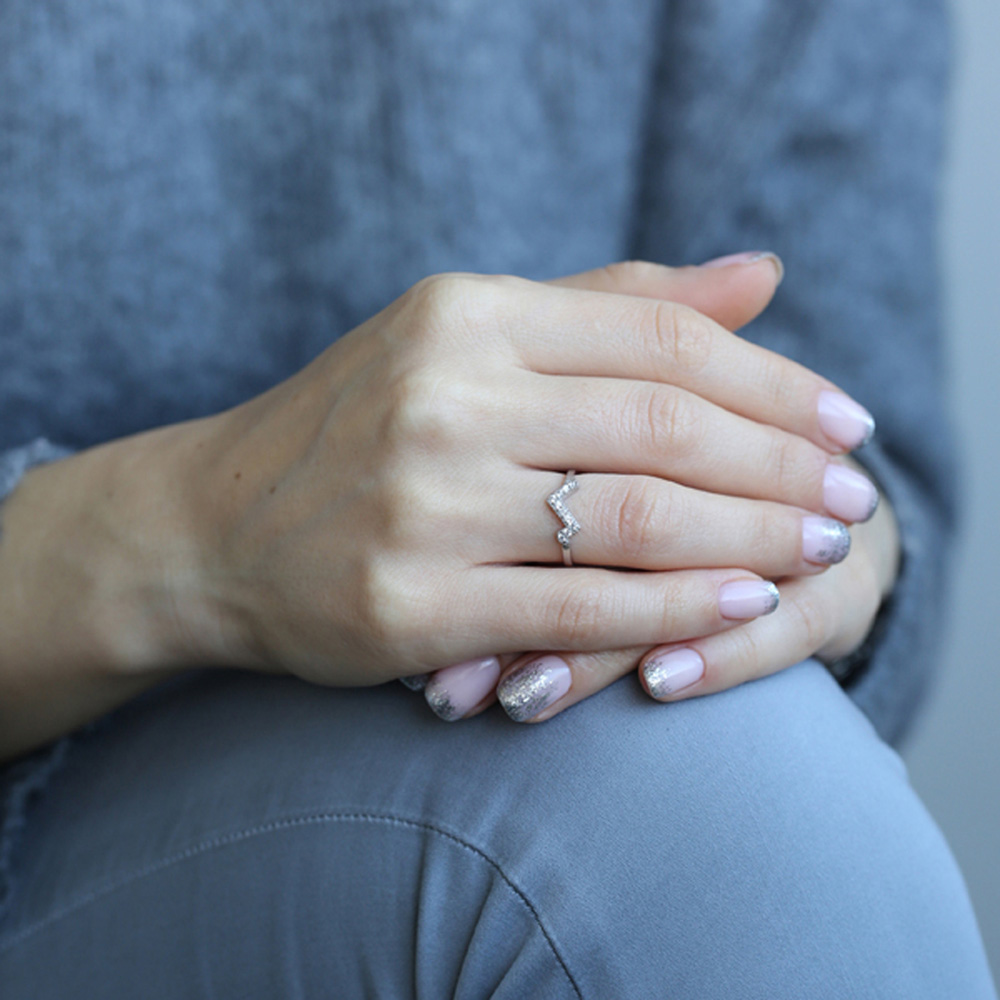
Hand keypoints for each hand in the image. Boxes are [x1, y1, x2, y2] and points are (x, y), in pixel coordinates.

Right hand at [173, 257, 876, 693]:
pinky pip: (579, 605)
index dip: (772, 379)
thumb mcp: (468, 338)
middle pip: (665, 426)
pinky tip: (742, 605)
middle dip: (780, 465)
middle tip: (849, 495)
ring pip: (636, 516)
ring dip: (750, 535)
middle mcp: (445, 397)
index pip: (659, 337)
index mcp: (465, 316)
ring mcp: (424, 503)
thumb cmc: (355, 428)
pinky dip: (675, 608)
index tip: (843, 419)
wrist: (211, 525)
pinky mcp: (410, 604)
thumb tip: (760, 276)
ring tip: (818, 548)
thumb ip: (610, 307)